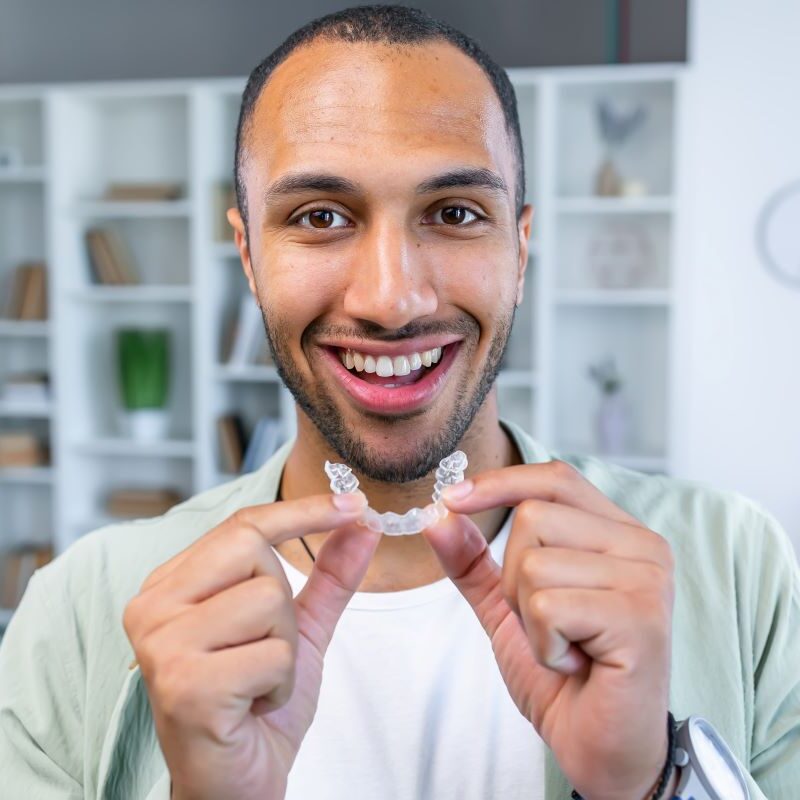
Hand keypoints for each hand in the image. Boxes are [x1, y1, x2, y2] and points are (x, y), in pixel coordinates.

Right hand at [123, 492, 378, 799]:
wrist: (234, 784)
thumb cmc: (255, 705)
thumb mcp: (299, 630)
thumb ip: (328, 575)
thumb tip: (361, 523)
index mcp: (172, 585)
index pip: (243, 524)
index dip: (303, 511)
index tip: (354, 503)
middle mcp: (154, 606)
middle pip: (255, 550)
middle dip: (283, 603)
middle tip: (265, 649)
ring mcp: (163, 645)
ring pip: (269, 601)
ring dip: (286, 650)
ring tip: (256, 680)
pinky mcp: (183, 685)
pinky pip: (272, 655)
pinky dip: (280, 684)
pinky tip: (252, 705)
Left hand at [423, 460, 674, 799]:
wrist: (600, 748)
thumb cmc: (563, 675)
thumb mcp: (507, 606)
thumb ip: (474, 559)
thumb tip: (437, 514)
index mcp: (618, 532)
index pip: (554, 478)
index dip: (499, 482)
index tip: (451, 499)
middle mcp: (643, 546)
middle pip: (534, 517)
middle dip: (515, 580)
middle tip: (548, 625)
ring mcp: (647, 579)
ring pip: (534, 563)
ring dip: (528, 618)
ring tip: (565, 646)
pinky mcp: (641, 618)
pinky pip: (548, 606)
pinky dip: (543, 645)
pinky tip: (576, 664)